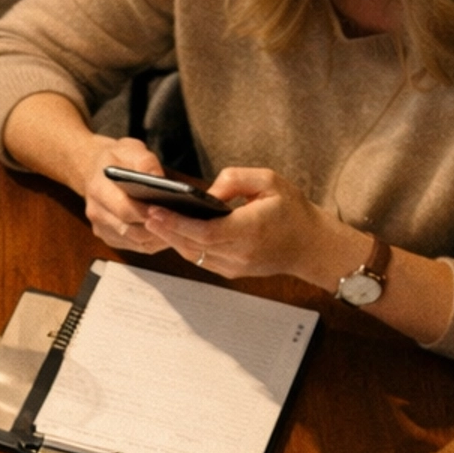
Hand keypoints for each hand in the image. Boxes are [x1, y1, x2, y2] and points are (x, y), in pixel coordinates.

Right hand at [77, 135, 170, 256]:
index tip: (166, 210)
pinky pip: (134, 246)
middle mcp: (96, 212)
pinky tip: (167, 233)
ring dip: (156, 237)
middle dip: (154, 227)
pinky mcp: (109, 237)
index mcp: (98, 189)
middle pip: (129, 230)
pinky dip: (152, 242)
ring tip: (177, 228)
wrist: (93, 169)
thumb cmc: (115, 158)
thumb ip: (145, 162)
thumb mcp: (129, 148)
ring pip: (134, 241)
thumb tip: (159, 178)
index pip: (124, 209)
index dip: (146, 213)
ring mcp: (101, 228)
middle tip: (177, 222)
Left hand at [141, 166, 350, 286]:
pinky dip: (184, 245)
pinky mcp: (232, 272)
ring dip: (170, 239)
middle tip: (143, 212)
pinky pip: (201, 259)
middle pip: (192, 245)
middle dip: (165, 229)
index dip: (176, 223)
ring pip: (193, 255)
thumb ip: (235, 180)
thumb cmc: (292, 209)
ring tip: (151, 220)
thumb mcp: (270, 181)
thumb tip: (205, 193)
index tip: (155, 211)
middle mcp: (240, 254)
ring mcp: (235, 267)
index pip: (204, 232)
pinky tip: (171, 231)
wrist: (310, 246)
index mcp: (250, 230)